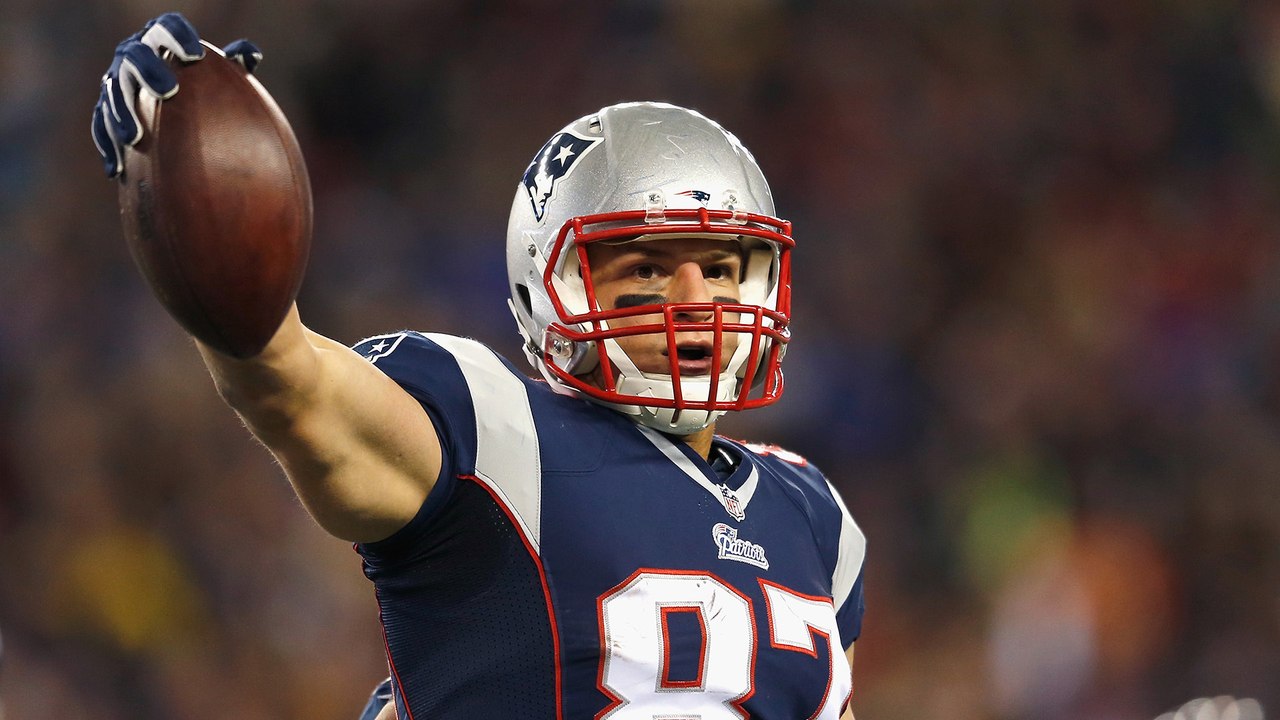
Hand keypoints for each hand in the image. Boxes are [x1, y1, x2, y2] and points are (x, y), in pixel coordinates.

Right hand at [90, 13, 263, 177]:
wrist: (170, 104)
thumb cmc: (203, 84)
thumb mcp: (220, 73)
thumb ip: (234, 63)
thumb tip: (251, 54)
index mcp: (161, 39)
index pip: (167, 28)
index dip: (178, 37)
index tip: (195, 55)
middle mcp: (133, 54)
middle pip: (135, 56)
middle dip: (149, 71)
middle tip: (169, 91)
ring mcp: (116, 80)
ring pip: (113, 91)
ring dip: (122, 114)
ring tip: (135, 138)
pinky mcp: (105, 107)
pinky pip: (100, 124)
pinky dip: (107, 144)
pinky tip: (116, 168)